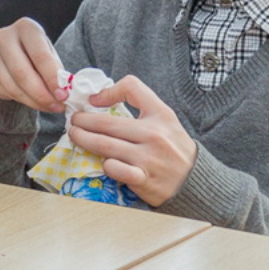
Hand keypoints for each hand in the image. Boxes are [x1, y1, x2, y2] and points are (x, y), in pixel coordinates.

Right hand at [0, 17, 68, 112]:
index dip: (52, 77)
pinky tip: (36, 102)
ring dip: (34, 101)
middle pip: (21, 72)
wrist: (18, 53)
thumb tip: (62, 92)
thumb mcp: (52, 55)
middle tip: (57, 106)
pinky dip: (24, 101)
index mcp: (26, 27)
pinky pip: (6, 92)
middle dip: (41, 93)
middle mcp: (4, 37)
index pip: (39, 55)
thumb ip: (56, 71)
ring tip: (50, 106)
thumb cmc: (39, 53)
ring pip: (12, 86)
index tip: (63, 94)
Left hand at [68, 75, 197, 206]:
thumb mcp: (163, 118)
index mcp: (160, 115)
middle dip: (82, 122)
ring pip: (104, 145)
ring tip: (75, 136)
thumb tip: (98, 98)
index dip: (108, 91)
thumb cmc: (173, 147)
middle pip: (106, 123)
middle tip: (73, 122)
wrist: (195, 181)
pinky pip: (114, 169)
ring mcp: (148, 158)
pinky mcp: (144, 179)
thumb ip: (138, 102)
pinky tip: (103, 161)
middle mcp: (155, 135)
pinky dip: (104, 164)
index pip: (132, 87)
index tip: (92, 101)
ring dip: (83, 140)